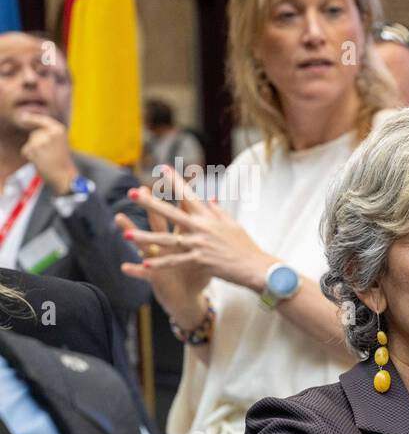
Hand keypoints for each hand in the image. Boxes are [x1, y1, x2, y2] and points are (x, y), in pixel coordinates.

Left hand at [15, 110, 77, 194]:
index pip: (42, 119)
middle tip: (50, 154)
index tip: (23, 116)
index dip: (31, 118)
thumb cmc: (63, 162)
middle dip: (37, 143)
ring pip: (30, 143)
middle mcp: (50, 132)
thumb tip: (33, 127)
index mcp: (59, 129)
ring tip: (46, 158)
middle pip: (35, 134)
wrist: (64, 176)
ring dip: (34, 151)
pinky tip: (41, 162)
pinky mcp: (33, 148)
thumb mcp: (61, 142)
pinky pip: (26, 150)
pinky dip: (30, 157)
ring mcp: (41, 140)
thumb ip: (49, 133)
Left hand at [117, 165, 273, 301]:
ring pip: (167, 240)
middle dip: (150, 203)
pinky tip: (145, 263)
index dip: (174, 181)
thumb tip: (207, 197)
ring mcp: (200, 244)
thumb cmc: (245, 245)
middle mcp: (202, 228)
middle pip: (171, 213)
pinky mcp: (200, 261)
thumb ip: (217, 211)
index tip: (161, 167)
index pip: (188, 195)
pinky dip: (161, 263)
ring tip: (127, 233)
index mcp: (209, 217)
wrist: (257, 266)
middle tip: (133, 194)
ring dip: (146, 237)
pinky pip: (176, 262)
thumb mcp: (232, 224)